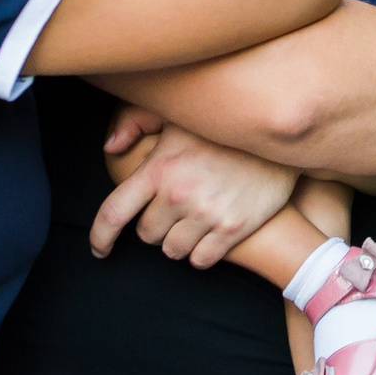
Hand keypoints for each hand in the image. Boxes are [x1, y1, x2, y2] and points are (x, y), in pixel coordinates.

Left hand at [92, 119, 300, 266]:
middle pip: (146, 234)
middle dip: (154, 226)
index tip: (99, 248)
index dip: (99, 236)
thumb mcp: (175, 114)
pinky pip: (201, 260)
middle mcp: (179, 194)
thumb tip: (109, 148)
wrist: (277, 134)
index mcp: (159, 168)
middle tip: (172, 209)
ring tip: (190, 221)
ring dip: (176, 241)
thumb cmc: (219, 125)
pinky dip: (200, 253)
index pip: (114, 213)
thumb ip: (135, 122)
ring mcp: (207, 213)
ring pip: (172, 250)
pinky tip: (208, 235)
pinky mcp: (233, 228)